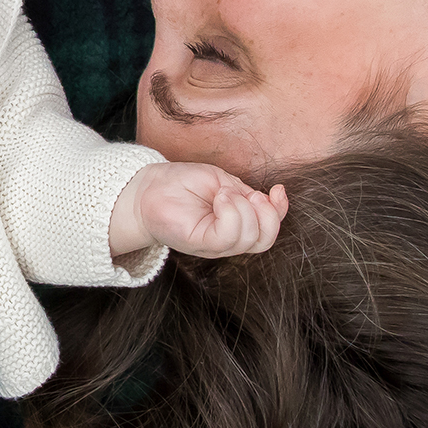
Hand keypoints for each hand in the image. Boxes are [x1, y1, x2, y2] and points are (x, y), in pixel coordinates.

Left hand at [109, 162, 287, 258]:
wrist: (147, 189)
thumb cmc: (181, 184)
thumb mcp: (223, 182)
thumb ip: (246, 194)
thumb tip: (269, 200)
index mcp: (235, 226)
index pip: (268, 230)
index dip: (280, 212)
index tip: (279, 190)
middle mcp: (227, 240)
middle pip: (265, 240)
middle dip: (268, 214)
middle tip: (250, 194)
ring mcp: (214, 244)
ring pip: (250, 238)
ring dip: (245, 208)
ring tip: (224, 193)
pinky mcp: (200, 243)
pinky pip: (228, 235)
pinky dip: (232, 212)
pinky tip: (220, 198)